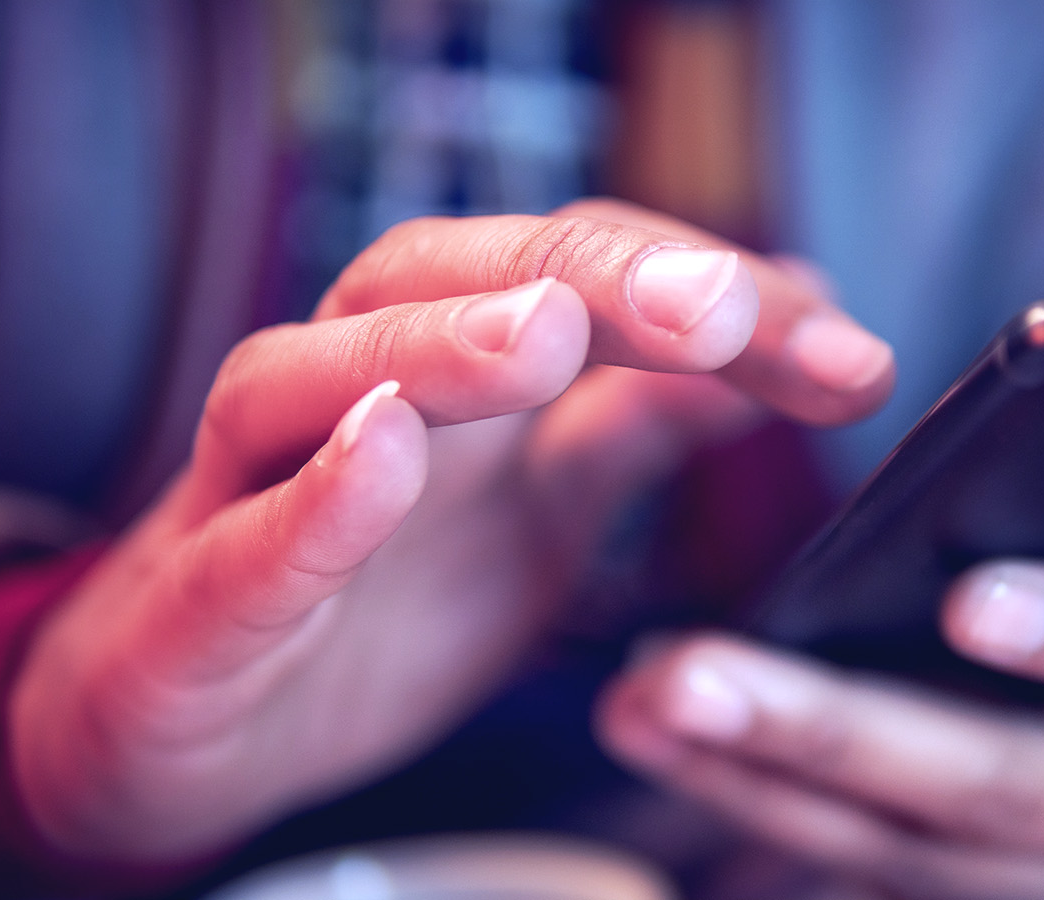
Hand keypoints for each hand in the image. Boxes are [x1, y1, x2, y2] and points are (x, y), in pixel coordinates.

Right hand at [7, 199, 894, 863]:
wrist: (198, 723)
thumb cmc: (371, 597)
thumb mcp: (540, 509)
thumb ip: (637, 425)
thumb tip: (778, 336)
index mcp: (443, 371)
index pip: (580, 282)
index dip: (712, 298)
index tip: (846, 349)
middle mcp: (351, 398)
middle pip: (449, 280)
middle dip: (591, 279)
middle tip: (719, 306)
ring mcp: (256, 492)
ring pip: (315, 376)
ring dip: (438, 346)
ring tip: (545, 333)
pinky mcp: (196, 604)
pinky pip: (244, 538)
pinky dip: (315, 497)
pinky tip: (386, 452)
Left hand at [598, 562, 1043, 899]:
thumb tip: (965, 468)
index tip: (970, 597)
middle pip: (1014, 787)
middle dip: (840, 732)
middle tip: (694, 672)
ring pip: (919, 856)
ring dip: (761, 780)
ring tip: (640, 700)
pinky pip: (874, 879)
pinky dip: (762, 809)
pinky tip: (670, 746)